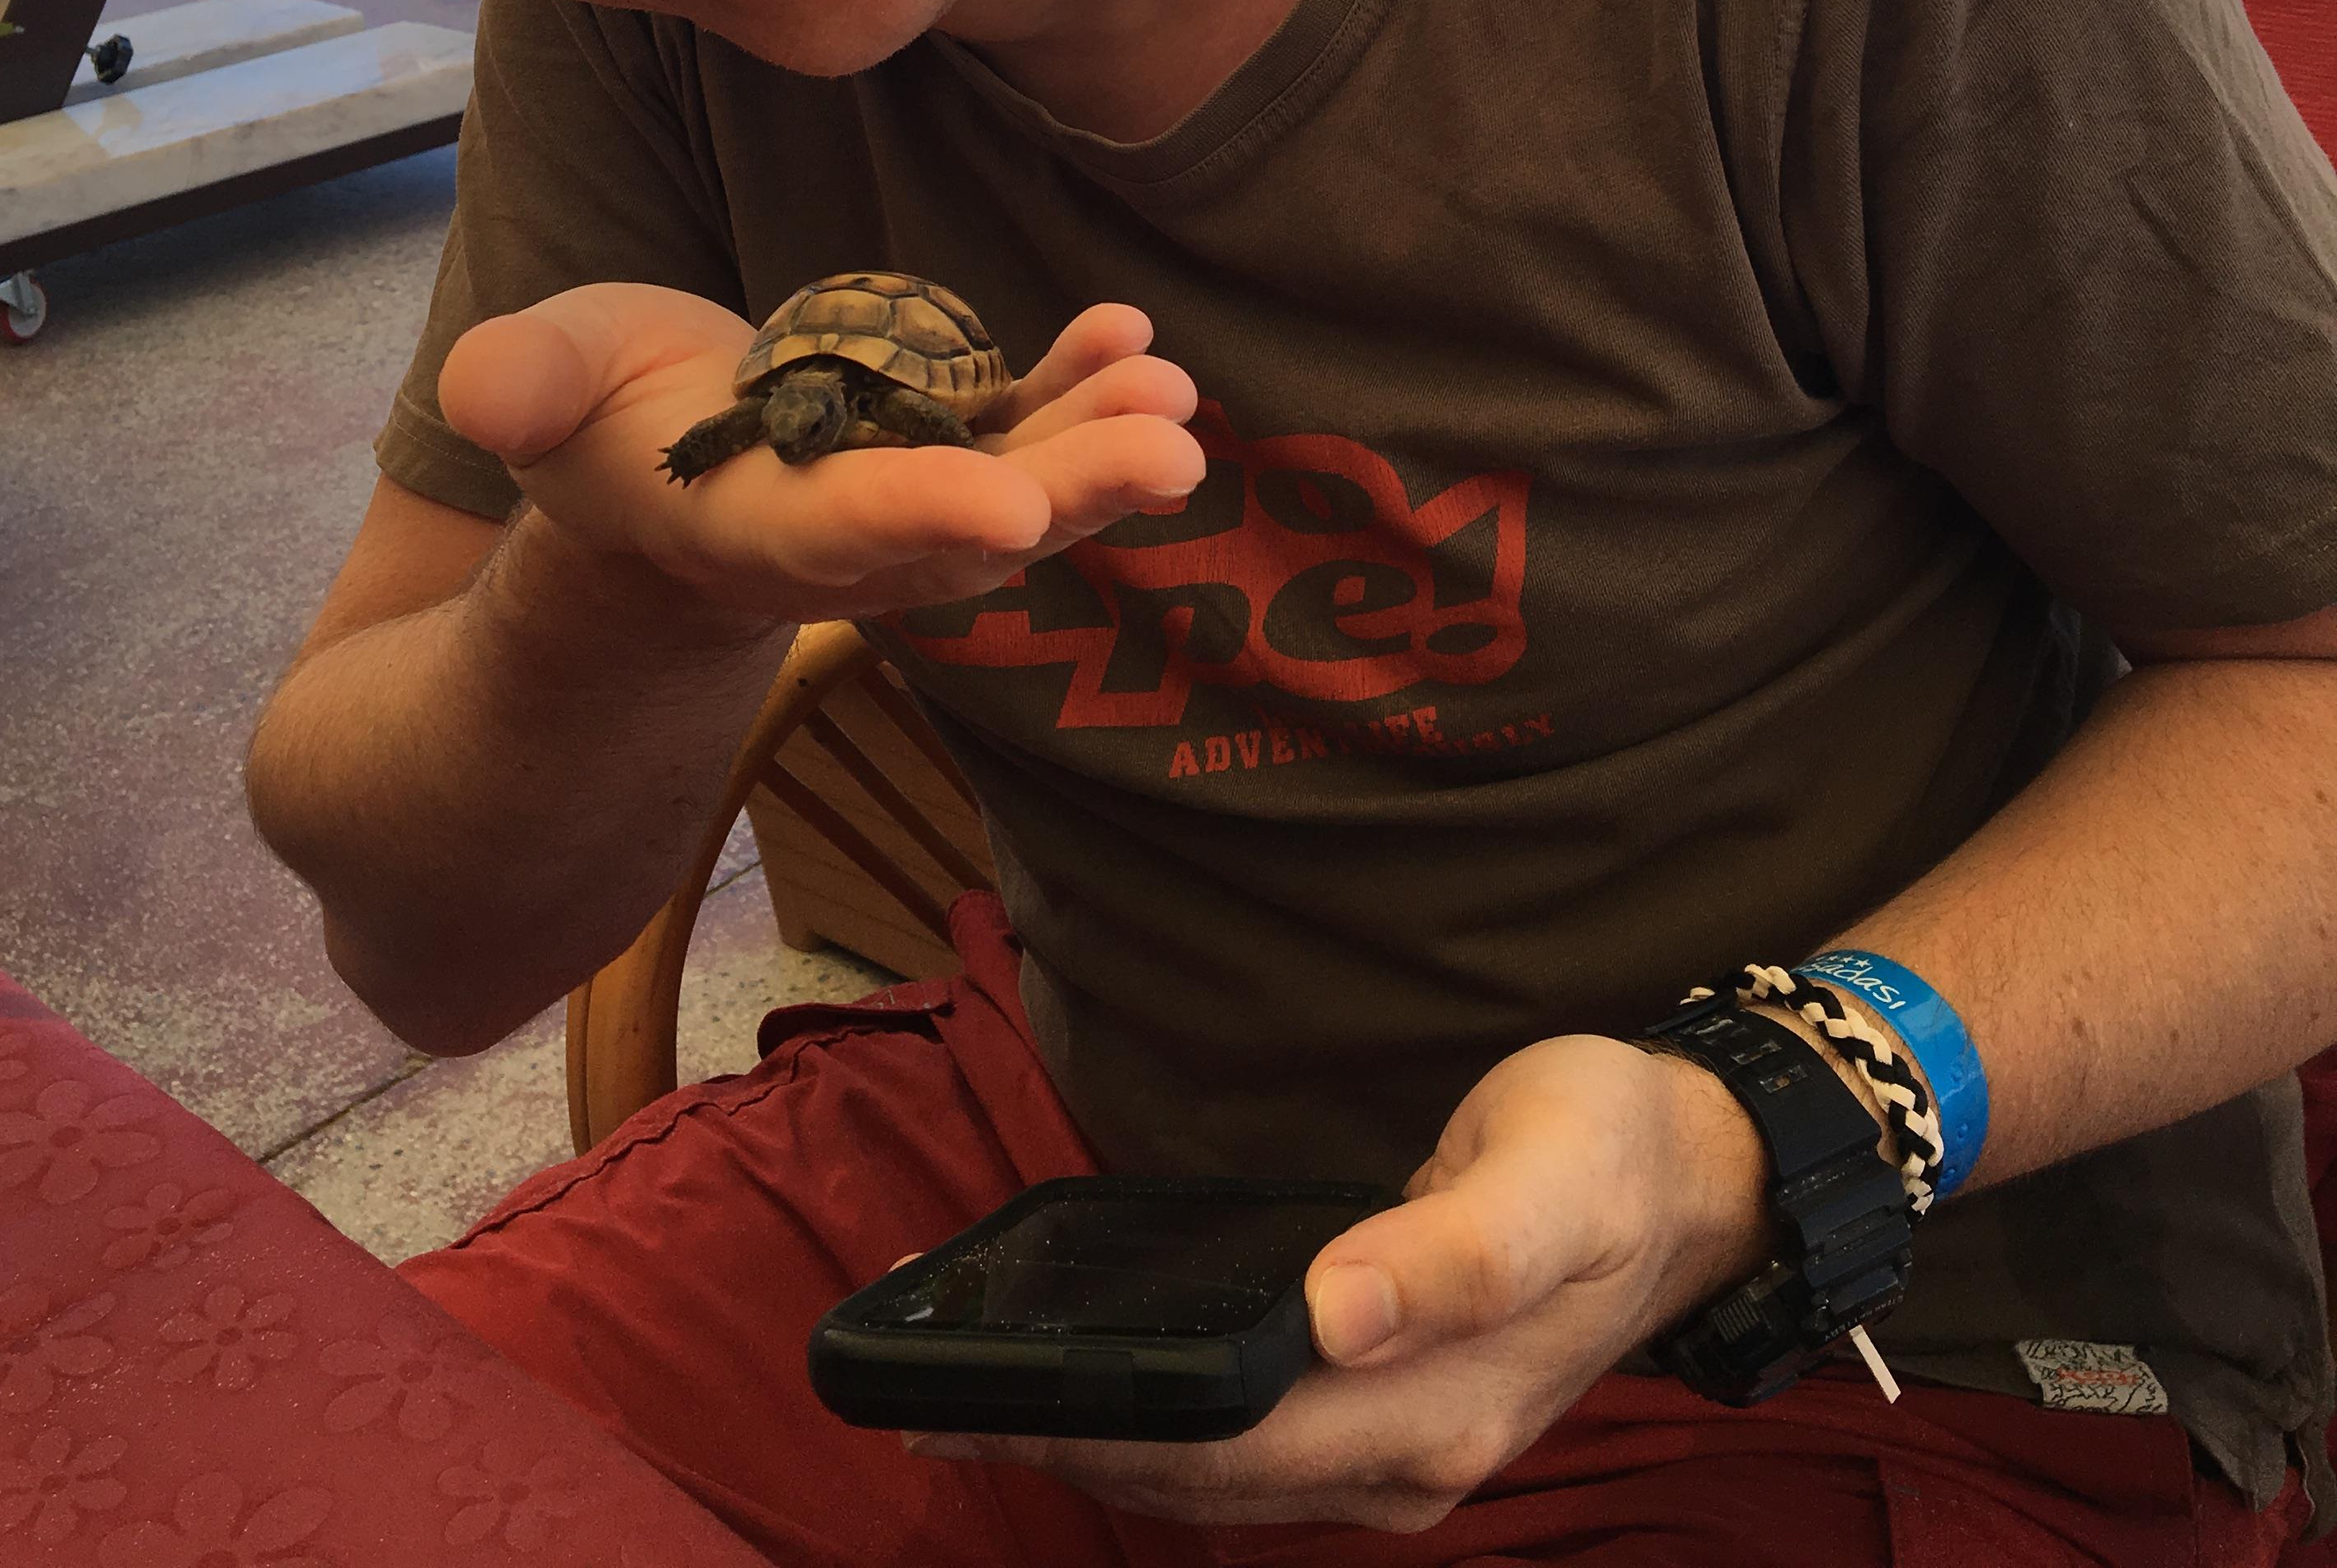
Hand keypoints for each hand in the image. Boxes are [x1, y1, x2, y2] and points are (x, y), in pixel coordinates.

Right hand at [437, 286, 1201, 625]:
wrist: (647, 467)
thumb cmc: (591, 419)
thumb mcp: (539, 388)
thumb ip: (521, 384)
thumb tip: (482, 394)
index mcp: (738, 528)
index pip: (834, 531)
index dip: (919, 515)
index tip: (1010, 505)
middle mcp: (843, 537)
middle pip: (965, 527)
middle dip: (1070, 494)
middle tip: (1172, 453)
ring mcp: (909, 497)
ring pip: (1019, 486)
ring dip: (1102, 449)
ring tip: (1175, 394)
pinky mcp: (945, 450)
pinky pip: (1023, 430)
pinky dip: (1079, 390)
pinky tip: (1133, 337)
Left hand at [906, 1037, 1773, 1532]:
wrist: (1692, 1170)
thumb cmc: (1608, 1147)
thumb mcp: (1548, 1178)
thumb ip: (1450, 1254)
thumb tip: (1336, 1314)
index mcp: (1437, 1414)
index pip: (1228, 1445)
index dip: (1100, 1426)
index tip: (977, 1400)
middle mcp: (1410, 1459)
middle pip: (1205, 1474)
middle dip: (1067, 1439)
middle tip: (931, 1397)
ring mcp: (1400, 1446)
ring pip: (1218, 1469)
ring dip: (1102, 1435)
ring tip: (980, 1392)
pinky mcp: (1389, 1409)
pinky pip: (1248, 1435)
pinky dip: (1162, 1413)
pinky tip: (1104, 1375)